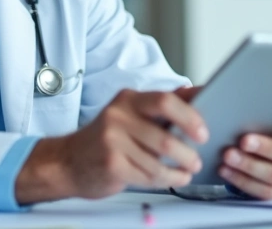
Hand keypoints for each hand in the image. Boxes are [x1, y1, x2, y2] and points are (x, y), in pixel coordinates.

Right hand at [15, 88, 207, 203]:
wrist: (68, 161)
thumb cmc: (106, 138)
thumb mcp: (130, 114)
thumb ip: (161, 106)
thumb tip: (195, 92)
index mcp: (128, 99)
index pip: (165, 101)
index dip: (189, 116)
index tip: (203, 131)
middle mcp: (118, 116)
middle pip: (164, 136)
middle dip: (187, 153)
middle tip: (196, 159)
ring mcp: (112, 140)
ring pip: (158, 162)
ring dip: (179, 171)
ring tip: (186, 172)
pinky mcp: (111, 164)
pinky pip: (148, 177)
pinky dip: (166, 181)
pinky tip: (171, 178)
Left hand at [218, 111, 271, 199]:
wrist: (260, 148)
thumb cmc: (265, 126)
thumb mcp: (268, 114)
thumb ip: (266, 106)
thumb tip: (252, 93)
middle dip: (267, 148)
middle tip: (245, 140)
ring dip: (249, 166)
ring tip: (229, 155)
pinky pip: (262, 191)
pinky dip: (242, 180)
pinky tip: (226, 169)